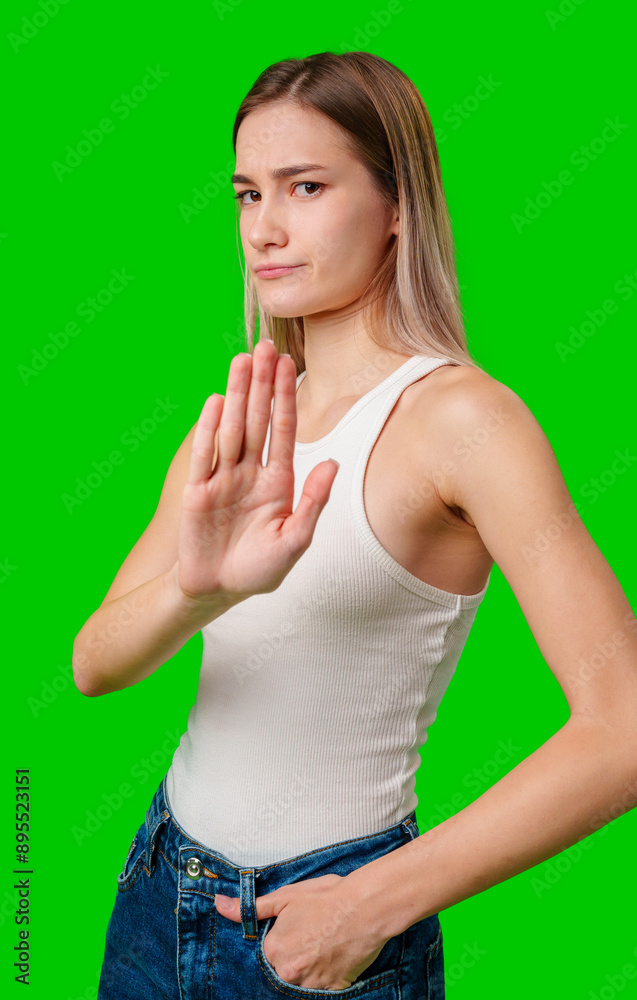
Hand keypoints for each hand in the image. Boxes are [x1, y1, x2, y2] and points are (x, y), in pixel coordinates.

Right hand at [176, 340, 338, 603]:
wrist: (217, 591)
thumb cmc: (259, 570)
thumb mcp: (294, 540)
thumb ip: (313, 501)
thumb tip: (333, 462)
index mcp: (278, 481)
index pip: (284, 429)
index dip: (286, 396)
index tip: (289, 364)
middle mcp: (250, 472)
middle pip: (257, 419)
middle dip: (261, 384)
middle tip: (265, 346)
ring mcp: (223, 479)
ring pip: (232, 428)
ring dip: (236, 394)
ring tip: (241, 360)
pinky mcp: (197, 491)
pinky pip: (205, 455)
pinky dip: (210, 428)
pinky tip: (216, 401)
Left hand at [215, 873, 387, 989]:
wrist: (365, 906)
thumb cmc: (326, 897)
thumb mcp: (285, 896)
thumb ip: (250, 907)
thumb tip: (219, 904)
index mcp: (274, 951)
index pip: (269, 953)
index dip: (283, 940)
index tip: (297, 931)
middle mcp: (289, 973)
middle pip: (284, 971)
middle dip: (295, 957)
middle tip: (312, 938)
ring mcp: (312, 985)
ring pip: (302, 982)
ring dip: (309, 969)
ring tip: (325, 946)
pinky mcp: (334, 990)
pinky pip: (323, 990)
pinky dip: (327, 977)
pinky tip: (335, 957)